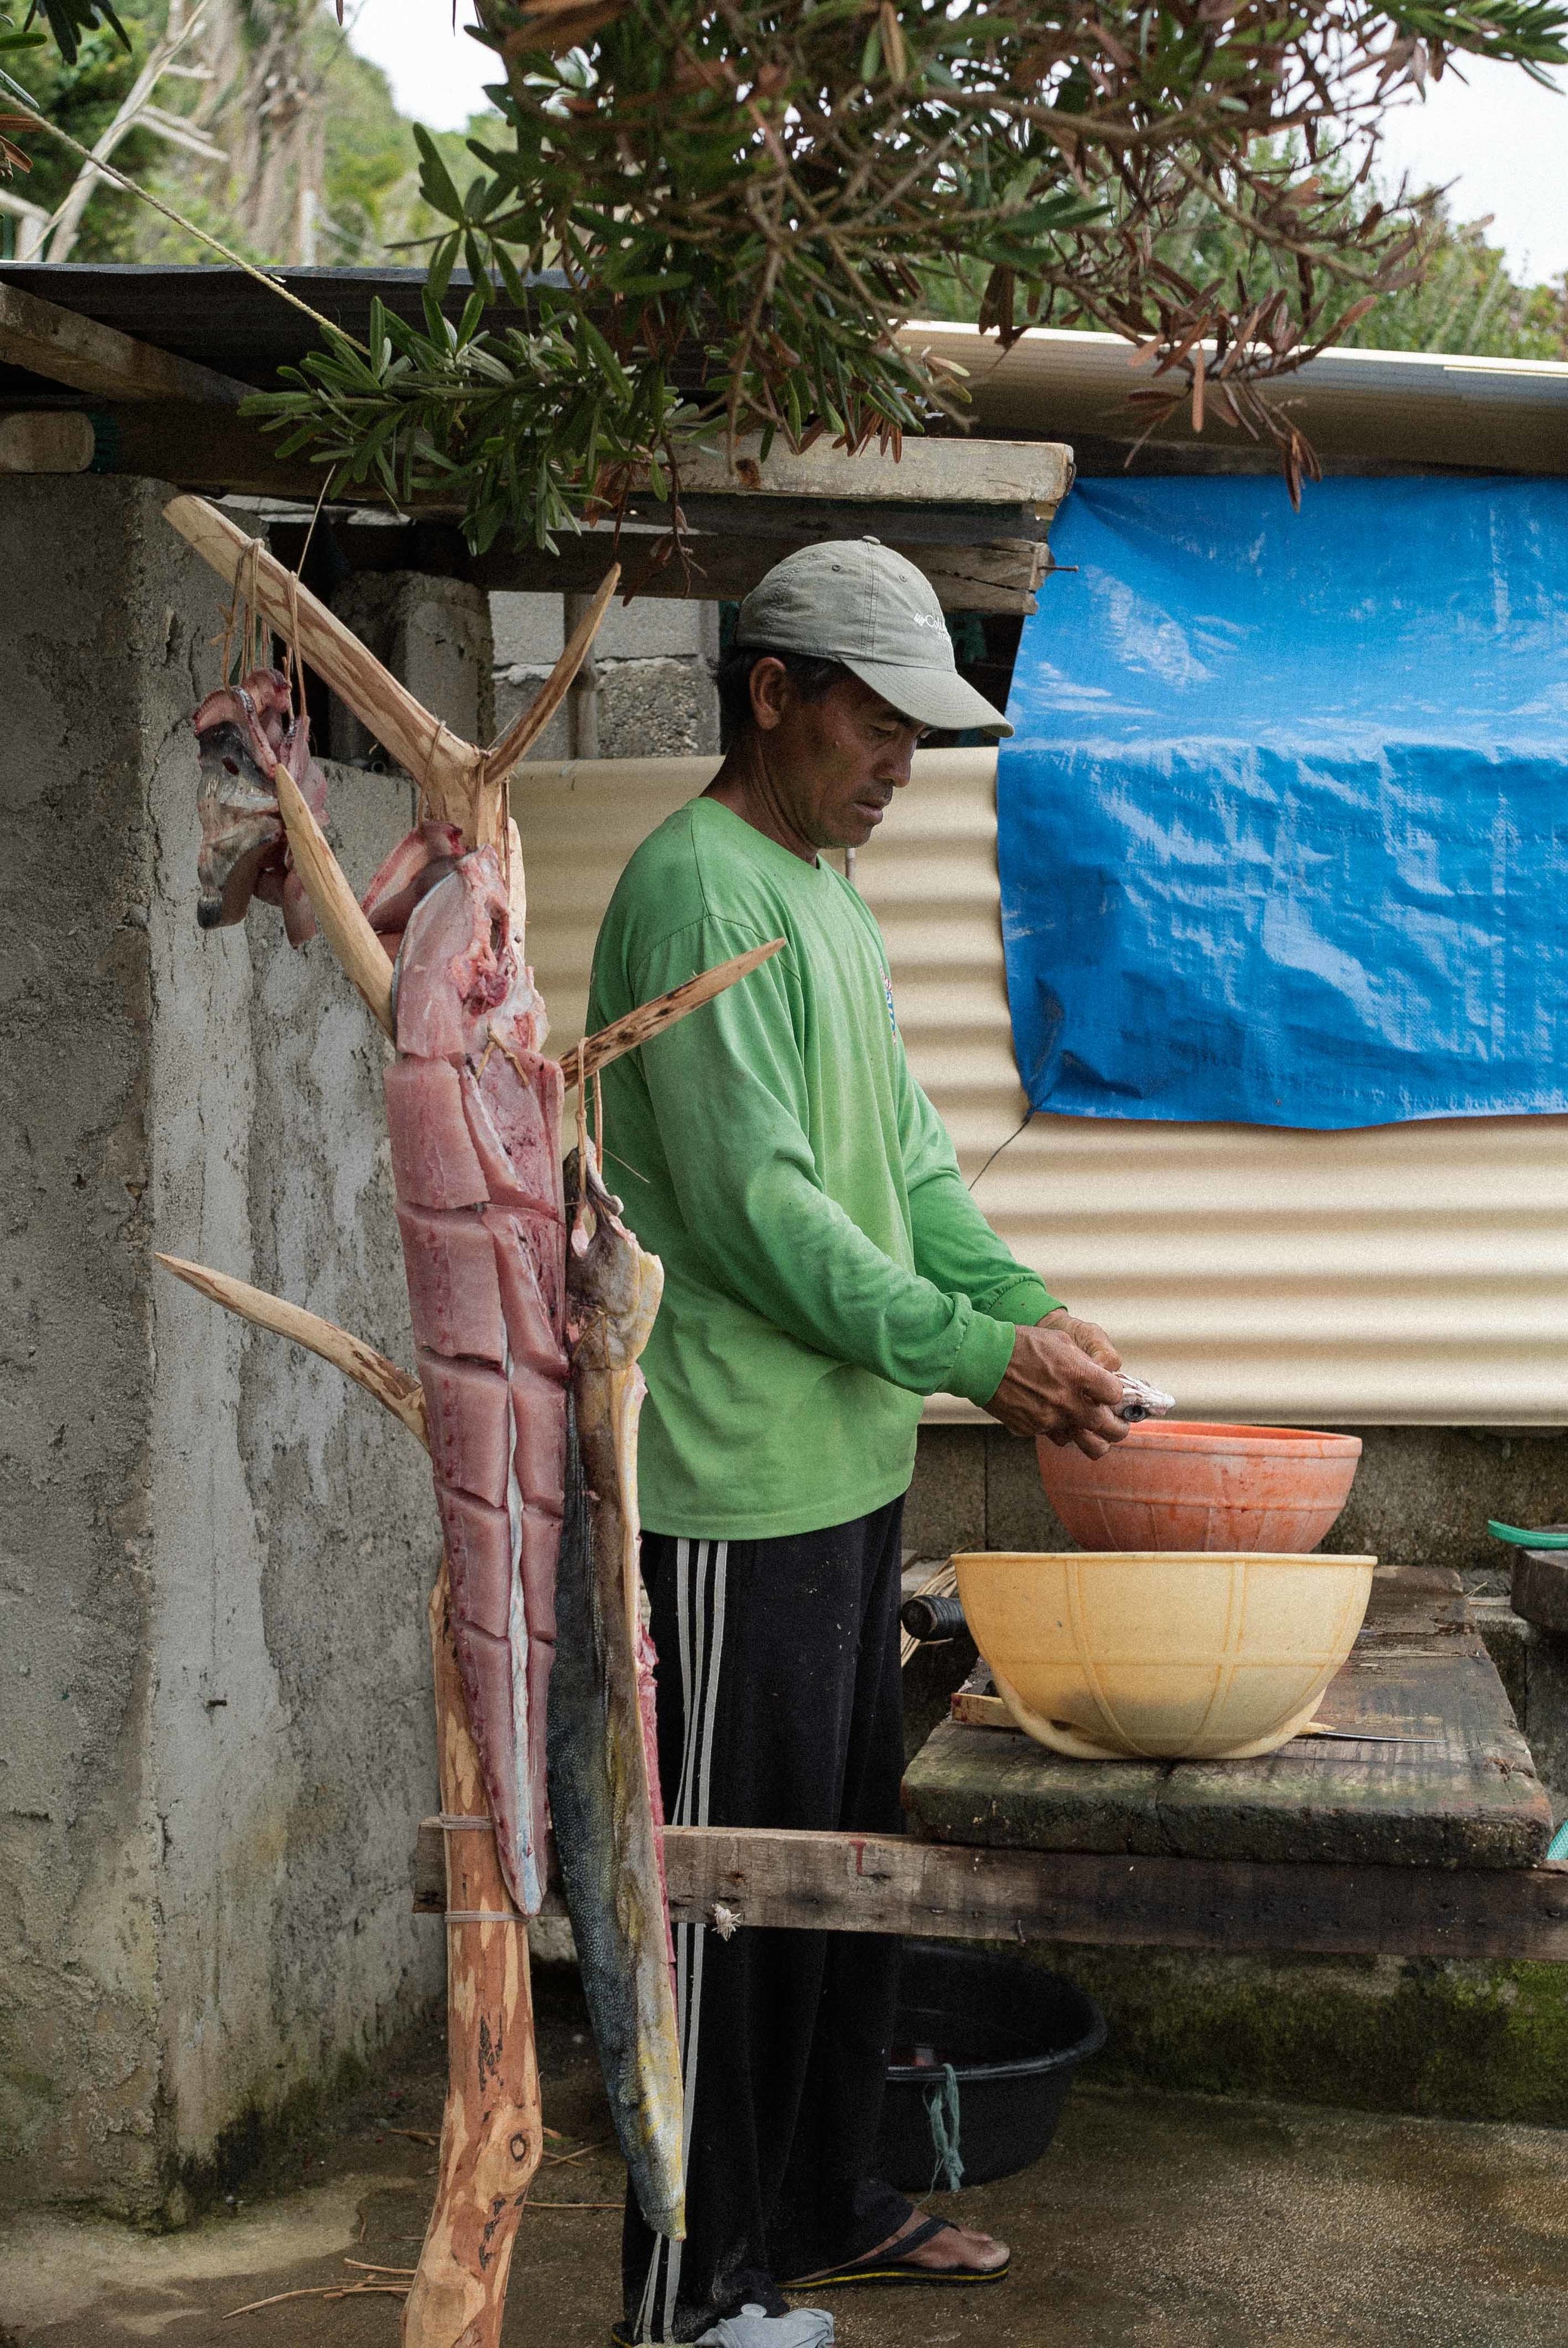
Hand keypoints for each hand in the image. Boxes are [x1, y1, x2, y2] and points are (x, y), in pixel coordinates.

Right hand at [985, 1317, 1128, 1457]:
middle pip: (1110, 1429)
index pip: (1116, 1395)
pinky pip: (1052, 1435)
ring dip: (1090, 1436)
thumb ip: (1085, 1362)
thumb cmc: (1022, 1344)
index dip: (1116, 1394)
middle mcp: (1068, 1402)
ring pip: (1084, 1442)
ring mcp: (1049, 1420)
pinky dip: (1054, 1427)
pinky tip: (1046, 1411)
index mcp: (1078, 1376)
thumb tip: (1100, 1376)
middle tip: (1118, 1425)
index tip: (1110, 1393)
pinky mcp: (1031, 1430)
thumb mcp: (1061, 1341)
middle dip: (1119, 1428)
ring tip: (1087, 1428)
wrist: (983, 1360)